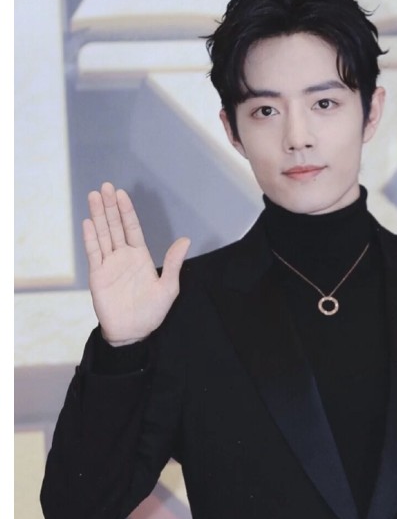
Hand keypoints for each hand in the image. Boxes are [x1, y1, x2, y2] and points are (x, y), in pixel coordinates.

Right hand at [83, 182, 190, 345]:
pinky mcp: (97, 275)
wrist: (133, 331)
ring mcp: (109, 264)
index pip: (132, 228)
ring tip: (93, 196)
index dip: (127, 211)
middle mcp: (123, 256)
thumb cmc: (152, 311)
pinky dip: (91, 238)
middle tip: (104, 187)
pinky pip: (93, 253)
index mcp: (140, 257)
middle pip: (115, 226)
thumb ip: (173, 263)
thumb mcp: (168, 287)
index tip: (121, 193)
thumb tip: (186, 240)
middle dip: (110, 206)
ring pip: (103, 235)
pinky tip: (88, 222)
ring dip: (98, 215)